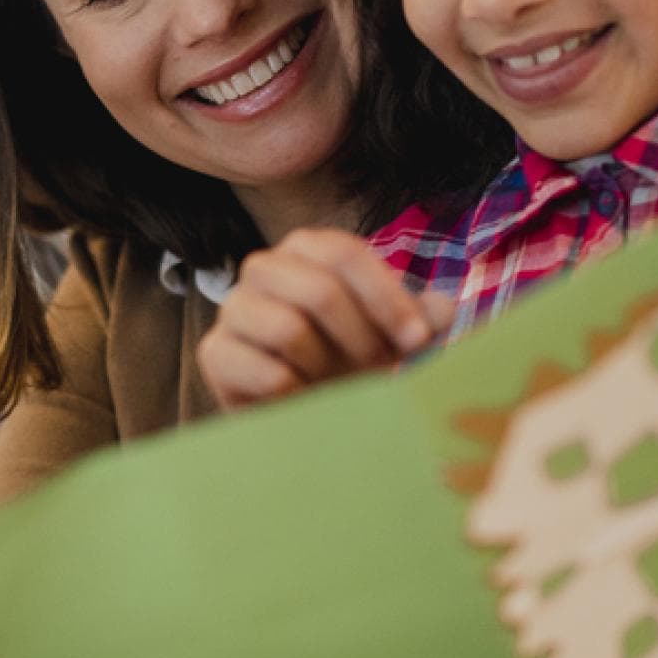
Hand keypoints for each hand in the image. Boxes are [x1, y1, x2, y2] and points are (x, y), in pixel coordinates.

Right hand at [196, 229, 452, 408]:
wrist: (296, 409)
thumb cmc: (346, 361)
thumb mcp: (390, 337)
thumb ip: (420, 320)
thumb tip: (444, 310)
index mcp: (305, 248)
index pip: (345, 254)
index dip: (387, 299)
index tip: (418, 342)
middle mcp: (263, 267)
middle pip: (318, 290)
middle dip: (360, 338)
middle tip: (379, 369)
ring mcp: (233, 307)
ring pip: (288, 328)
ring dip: (326, 366)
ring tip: (335, 384)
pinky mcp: (214, 352)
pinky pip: (266, 371)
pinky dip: (298, 393)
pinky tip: (304, 399)